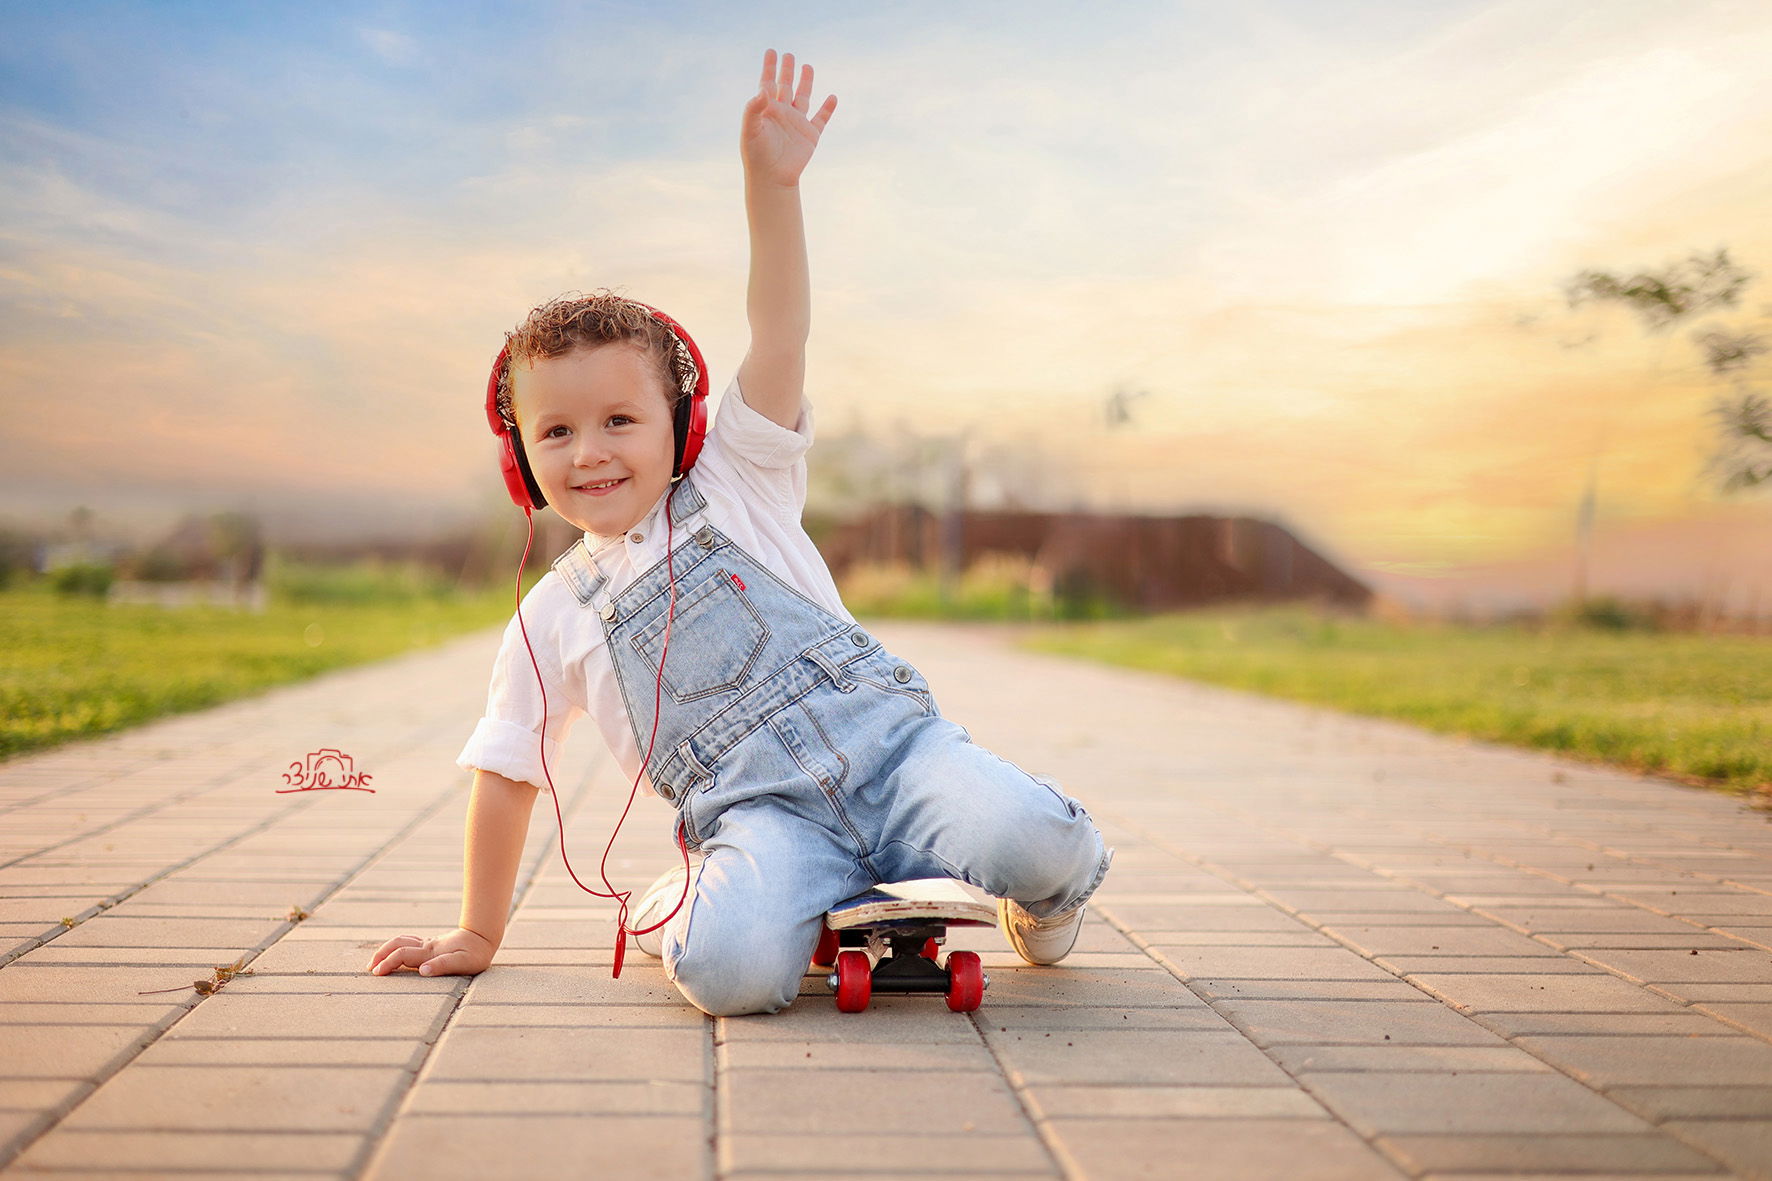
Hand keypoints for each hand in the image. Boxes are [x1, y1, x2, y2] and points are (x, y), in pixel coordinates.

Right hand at [366, 927, 495, 976]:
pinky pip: (408, 942)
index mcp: (430, 953)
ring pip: (401, 941)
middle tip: (370, 969)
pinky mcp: (430, 944)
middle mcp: (426, 947)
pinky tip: (392, 954)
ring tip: (375, 962)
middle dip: (381, 955)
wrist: (483, 937)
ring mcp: (427, 944)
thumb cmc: (476, 953)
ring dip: (386, 949)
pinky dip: (395, 946)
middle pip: (397, 946)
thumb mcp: (464, 962)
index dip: (388, 963)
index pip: (403, 955)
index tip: (377, 973)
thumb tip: (423, 971)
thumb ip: (443, 965)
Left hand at [740, 48, 837, 187]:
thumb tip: (763, 89)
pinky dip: (827, 109)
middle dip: (787, 71)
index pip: (767, 83)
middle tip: (789, 55)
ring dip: (806, 83)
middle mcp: (782, 114)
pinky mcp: (810, 136)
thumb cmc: (756, 155)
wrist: (772, 178)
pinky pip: (821, 119)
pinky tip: (832, 97)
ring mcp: (797, 124)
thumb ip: (753, 109)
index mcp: (767, 110)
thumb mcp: (750, 130)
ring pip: (803, 98)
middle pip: (785, 86)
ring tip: (807, 67)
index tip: (771, 52)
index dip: (769, 68)